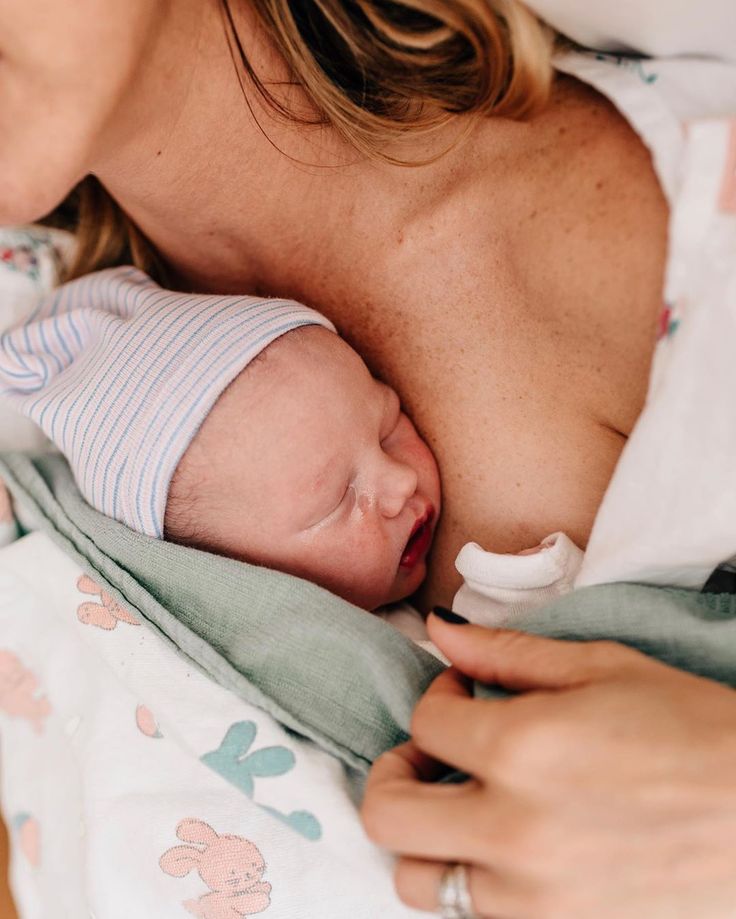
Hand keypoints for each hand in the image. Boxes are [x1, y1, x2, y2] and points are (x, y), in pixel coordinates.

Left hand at [362, 615, 735, 917]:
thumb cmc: (698, 730)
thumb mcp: (604, 668)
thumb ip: (508, 652)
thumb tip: (441, 630)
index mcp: (522, 749)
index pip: (423, 723)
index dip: (437, 696)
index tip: (465, 693)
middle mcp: (513, 830)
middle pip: (386, 814)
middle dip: (395, 772)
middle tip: (432, 756)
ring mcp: (533, 897)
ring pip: (418, 880)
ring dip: (425, 837)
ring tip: (463, 807)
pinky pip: (476, 915)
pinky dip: (472, 878)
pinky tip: (507, 846)